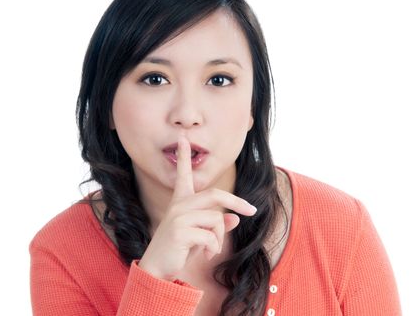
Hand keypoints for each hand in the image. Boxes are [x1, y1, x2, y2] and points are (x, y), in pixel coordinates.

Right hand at [138, 134, 256, 280]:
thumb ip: (217, 226)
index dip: (184, 156)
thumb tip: (235, 218)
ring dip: (220, 238)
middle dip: (237, 201)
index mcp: (181, 203)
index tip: (183, 139)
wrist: (158, 269)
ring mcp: (178, 217)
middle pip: (215, 195)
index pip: (183, 175)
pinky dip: (213, 248)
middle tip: (251, 211)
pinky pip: (211, 236)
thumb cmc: (179, 250)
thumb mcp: (200, 236)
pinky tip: (204, 255)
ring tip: (211, 249)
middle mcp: (179, 206)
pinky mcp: (180, 231)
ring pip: (217, 219)